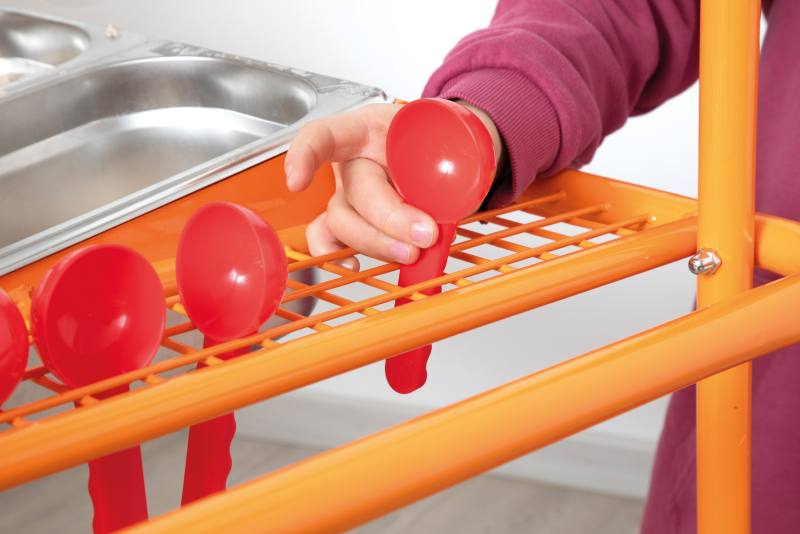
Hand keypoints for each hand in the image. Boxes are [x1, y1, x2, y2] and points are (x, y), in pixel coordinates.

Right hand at [285, 101, 501, 269]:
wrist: (446, 153)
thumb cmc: (438, 142)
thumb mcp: (447, 139)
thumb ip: (446, 163)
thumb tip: (444, 203)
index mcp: (367, 130)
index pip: (325, 135)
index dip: (305, 156)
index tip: (298, 182)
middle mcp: (350, 162)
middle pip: (354, 191)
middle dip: (390, 219)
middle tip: (426, 234)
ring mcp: (348, 194)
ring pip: (343, 222)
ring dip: (377, 242)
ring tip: (412, 252)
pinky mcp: (353, 221)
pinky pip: (333, 240)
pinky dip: (339, 255)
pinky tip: (356, 263)